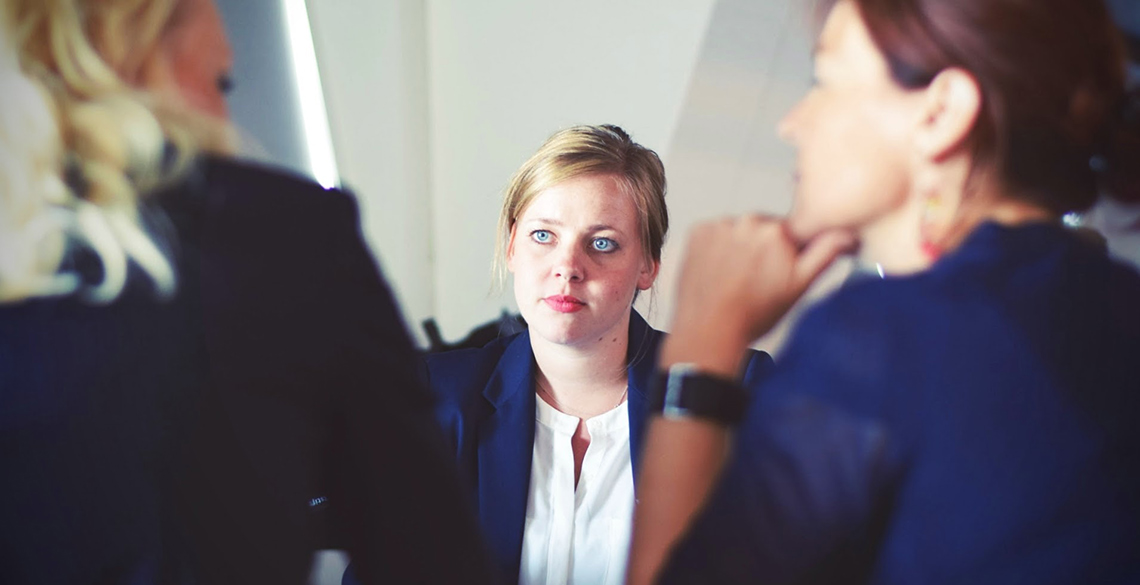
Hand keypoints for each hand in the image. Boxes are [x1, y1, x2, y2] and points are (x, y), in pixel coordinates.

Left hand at [662, 216, 853, 376]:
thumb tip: (847, 234)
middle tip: (756, 279)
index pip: (791, 231)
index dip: (787, 252)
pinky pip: (714, 233)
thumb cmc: (753, 314)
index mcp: (777, 231)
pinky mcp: (697, 232)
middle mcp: (747, 221)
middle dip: (763, 248)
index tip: (778, 270)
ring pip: (738, 231)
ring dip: (739, 247)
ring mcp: (719, 225)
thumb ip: (825, 253)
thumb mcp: (799, 286)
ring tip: (735, 278)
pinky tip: (719, 271)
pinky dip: (716, 247)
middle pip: (763, 229)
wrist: (709, 330)